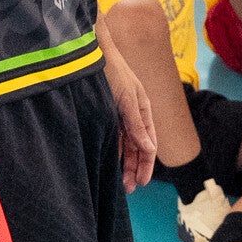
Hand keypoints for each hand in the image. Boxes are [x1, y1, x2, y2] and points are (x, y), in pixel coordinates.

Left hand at [102, 43, 156, 191]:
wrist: (91, 52)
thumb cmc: (113, 71)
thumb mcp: (127, 98)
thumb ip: (137, 124)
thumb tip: (149, 148)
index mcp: (143, 109)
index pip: (149, 142)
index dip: (146, 163)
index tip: (140, 182)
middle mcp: (132, 114)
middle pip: (137, 147)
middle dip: (135, 168)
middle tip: (129, 188)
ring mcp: (119, 115)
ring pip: (124, 145)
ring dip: (124, 163)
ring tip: (120, 183)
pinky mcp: (105, 114)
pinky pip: (112, 138)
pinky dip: (113, 151)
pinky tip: (110, 164)